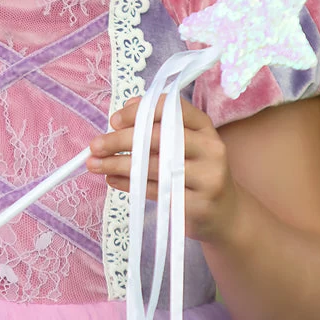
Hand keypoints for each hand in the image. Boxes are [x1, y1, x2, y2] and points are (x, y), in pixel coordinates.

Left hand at [87, 96, 241, 243]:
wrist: (225, 213)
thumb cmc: (196, 172)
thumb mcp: (186, 143)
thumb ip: (159, 124)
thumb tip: (128, 106)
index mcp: (204, 127)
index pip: (170, 108)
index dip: (138, 112)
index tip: (113, 121)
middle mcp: (210, 148)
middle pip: (157, 137)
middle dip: (119, 140)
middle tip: (94, 145)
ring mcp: (206, 177)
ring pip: (152, 167)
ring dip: (116, 164)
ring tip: (94, 164)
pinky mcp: (196, 204)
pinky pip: (154, 191)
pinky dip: (127, 184)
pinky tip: (111, 179)